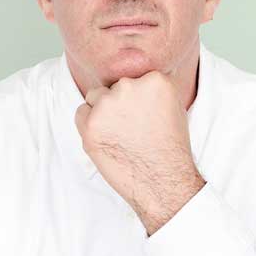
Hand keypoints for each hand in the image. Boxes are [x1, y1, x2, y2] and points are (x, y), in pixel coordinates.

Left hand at [74, 70, 204, 233]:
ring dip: (102, 113)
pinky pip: (81, 113)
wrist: (163, 180)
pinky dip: (89, 126)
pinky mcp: (90, 123)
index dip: (136, 99)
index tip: (143, 116)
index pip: (133, 79)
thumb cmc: (170, 146)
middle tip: (132, 128)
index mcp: (153, 79)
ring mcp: (108, 104)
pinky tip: (108, 141)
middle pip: (113, 87)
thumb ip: (153, 87)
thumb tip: (139, 75)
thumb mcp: (174, 105)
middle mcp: (129, 86)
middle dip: (118, 104)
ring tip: (121, 135)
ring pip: (95, 98)